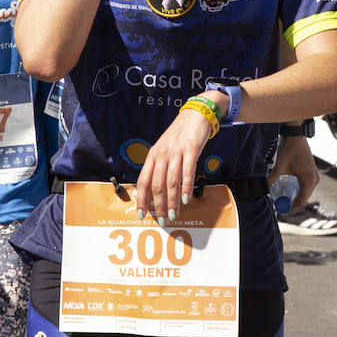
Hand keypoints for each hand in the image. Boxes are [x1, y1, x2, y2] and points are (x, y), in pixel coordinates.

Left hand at [135, 104, 213, 223]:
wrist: (195, 115)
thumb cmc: (180, 135)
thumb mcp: (164, 149)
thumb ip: (160, 166)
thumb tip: (156, 190)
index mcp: (153, 156)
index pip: (143, 181)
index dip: (141, 200)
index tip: (142, 215)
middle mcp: (162, 155)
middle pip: (156, 185)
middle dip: (158, 206)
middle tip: (162, 221)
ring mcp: (176, 152)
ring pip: (171, 182)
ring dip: (172, 202)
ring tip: (174, 215)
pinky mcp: (190, 150)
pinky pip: (187, 173)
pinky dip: (186, 188)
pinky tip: (185, 200)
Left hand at [267, 135, 318, 211]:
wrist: (296, 136)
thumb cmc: (289, 151)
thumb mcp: (279, 167)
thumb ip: (271, 179)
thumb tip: (262, 189)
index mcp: (308, 180)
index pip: (301, 200)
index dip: (292, 207)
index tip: (282, 210)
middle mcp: (314, 179)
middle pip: (304, 197)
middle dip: (293, 203)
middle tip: (281, 206)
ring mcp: (315, 176)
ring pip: (306, 192)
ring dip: (296, 197)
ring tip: (284, 200)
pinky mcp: (312, 172)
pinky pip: (307, 186)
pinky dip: (299, 190)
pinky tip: (290, 190)